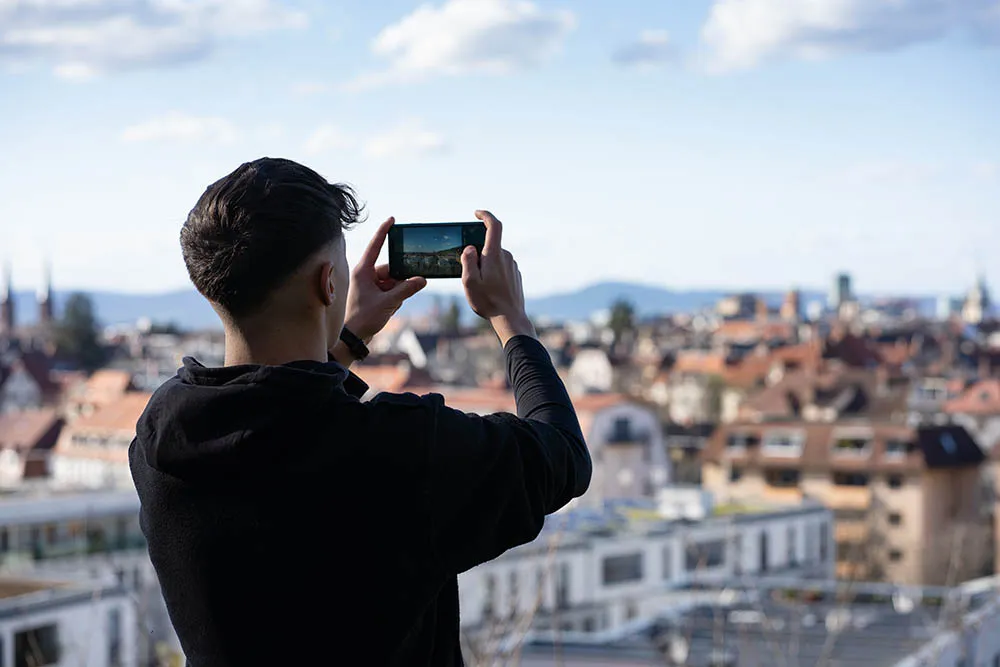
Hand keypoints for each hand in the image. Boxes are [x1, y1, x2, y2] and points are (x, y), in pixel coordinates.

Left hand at [343, 216, 426, 344]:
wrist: (354, 337)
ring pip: (392, 281)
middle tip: (406, 288)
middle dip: (400, 280)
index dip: (384, 232)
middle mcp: (366, 275)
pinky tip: (390, 308)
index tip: (391, 220)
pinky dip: (395, 298)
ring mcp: (369, 285)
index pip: (375, 246)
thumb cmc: (363, 317)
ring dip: (398, 292)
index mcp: (363, 271)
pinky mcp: (373, 294)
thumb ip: (407, 289)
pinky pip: (390, 290)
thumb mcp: (389, 303)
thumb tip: (422, 279)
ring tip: (392, 304)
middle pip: (390, 269)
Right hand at [460, 210, 535, 345]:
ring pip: (494, 258)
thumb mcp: (469, 282)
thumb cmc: (488, 302)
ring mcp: (512, 266)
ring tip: (479, 286)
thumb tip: (470, 248)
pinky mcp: (515, 275)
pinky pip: (501, 267)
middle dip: (477, 253)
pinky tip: (489, 290)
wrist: (510, 318)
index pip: (494, 226)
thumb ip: (467, 261)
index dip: (485, 216)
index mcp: (494, 255)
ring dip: (485, 265)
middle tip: (469, 273)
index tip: (476, 214)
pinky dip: (492, 272)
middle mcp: (506, 257)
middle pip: (489, 245)